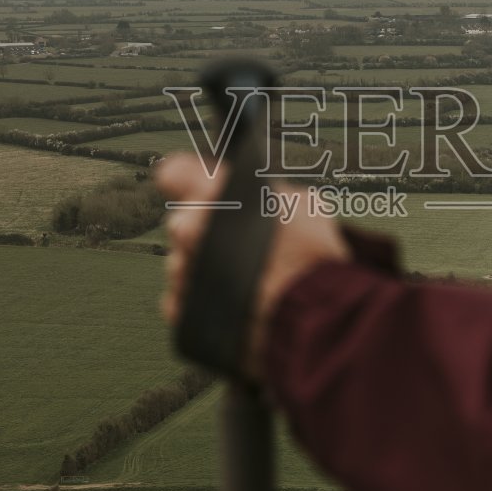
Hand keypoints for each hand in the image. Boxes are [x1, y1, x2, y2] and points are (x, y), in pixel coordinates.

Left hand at [155, 153, 351, 376]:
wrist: (315, 317)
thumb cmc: (312, 258)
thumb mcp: (303, 204)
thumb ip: (267, 196)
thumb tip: (262, 197)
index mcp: (214, 195)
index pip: (176, 173)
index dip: (185, 181)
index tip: (193, 188)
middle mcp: (189, 230)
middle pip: (181, 223)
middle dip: (201, 232)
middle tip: (236, 246)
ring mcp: (183, 273)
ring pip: (181, 264)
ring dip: (201, 269)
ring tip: (240, 281)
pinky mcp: (182, 312)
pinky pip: (180, 301)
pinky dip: (199, 302)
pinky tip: (229, 304)